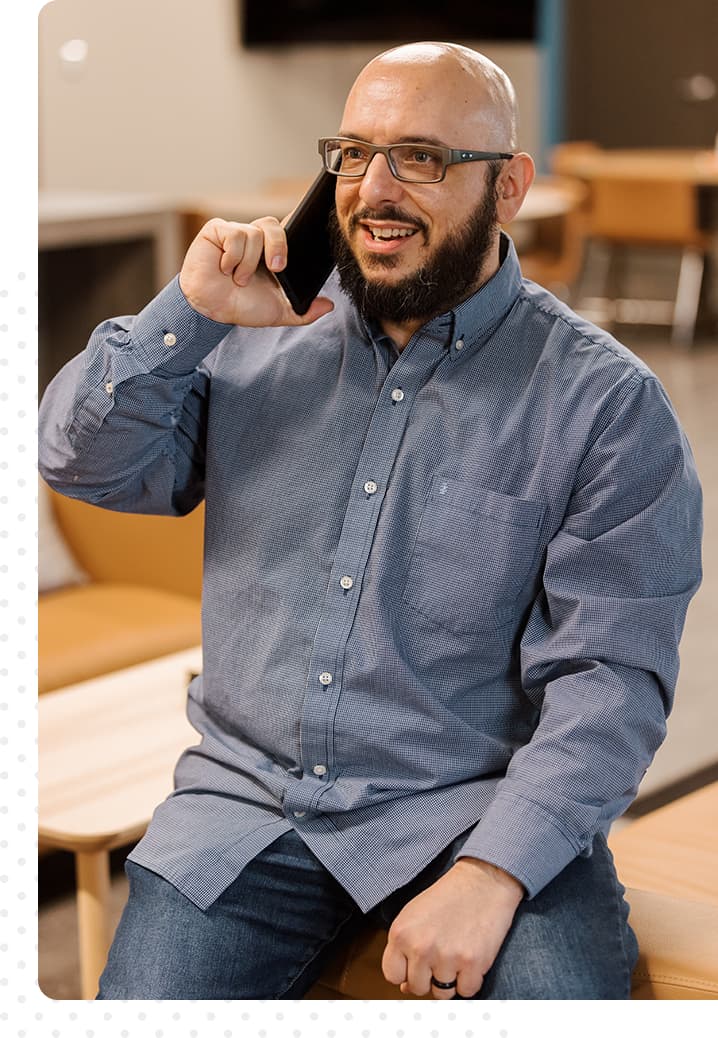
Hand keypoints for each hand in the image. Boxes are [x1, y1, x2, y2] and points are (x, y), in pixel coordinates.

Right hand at [178, 216, 333, 326]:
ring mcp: (235, 232)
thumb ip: (304, 311)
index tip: (301, 238)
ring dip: (248, 263)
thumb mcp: (278, 312)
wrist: (211, 310)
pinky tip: (224, 268)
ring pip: (254, 234)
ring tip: (238, 279)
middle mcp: (254, 239)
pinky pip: (234, 234)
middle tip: (277, 269)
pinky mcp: (217, 230)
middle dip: (279, 246)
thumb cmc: (241, 306)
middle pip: (274, 225)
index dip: (297, 225)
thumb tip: (329, 306)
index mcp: (270, 251)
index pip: (288, 230)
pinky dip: (232, 257)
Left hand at [381, 857, 524, 998]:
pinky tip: (471, 957)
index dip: (406, 971)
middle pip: (417, 988)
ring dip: (450, 979)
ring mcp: (446, 957)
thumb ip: (404, 948)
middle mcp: (420, 948)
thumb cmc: (448, 896)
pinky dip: (470, 980)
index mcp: (400, 933)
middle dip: (428, 977)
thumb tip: (404, 986)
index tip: (416, 962)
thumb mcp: (415, 914)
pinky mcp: (473, 963)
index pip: (392, 976)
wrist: (484, 880)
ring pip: (442, 993)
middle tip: (441, 955)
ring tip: (456, 952)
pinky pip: (467, 992)